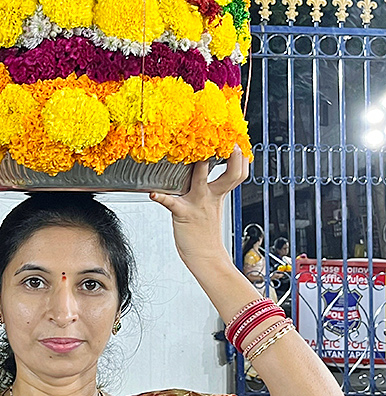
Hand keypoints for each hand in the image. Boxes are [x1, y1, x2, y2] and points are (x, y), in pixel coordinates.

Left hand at [150, 147, 248, 272]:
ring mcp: (198, 203)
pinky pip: (171, 202)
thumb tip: (212, 172)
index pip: (238, 171)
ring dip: (198, 166)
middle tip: (228, 139)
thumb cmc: (206, 232)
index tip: (238, 140)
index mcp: (219, 193)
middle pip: (230, 173)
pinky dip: (161, 197)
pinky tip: (153, 194)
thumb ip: (215, 188)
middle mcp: (211, 195)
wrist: (205, 256)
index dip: (241, 156)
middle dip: (232, 155)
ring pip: (201, 179)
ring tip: (194, 152)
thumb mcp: (214, 206)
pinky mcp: (182, 212)